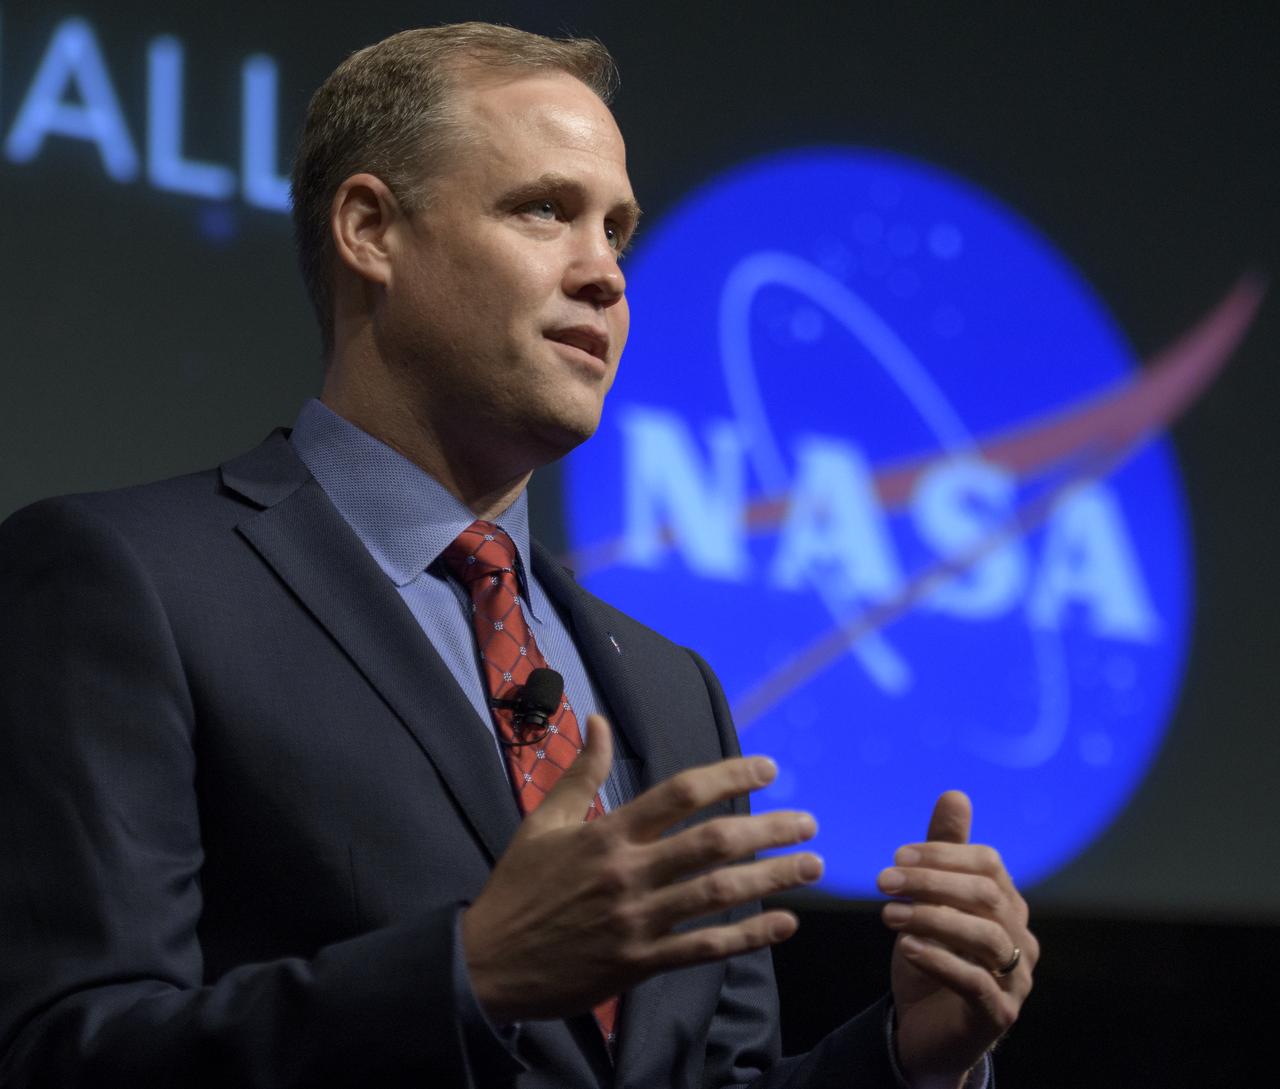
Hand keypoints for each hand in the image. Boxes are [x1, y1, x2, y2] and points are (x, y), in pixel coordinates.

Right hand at [462, 715, 820, 1022]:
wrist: (484, 963)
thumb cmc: (516, 889)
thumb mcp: (542, 823)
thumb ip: (581, 773)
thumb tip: (600, 722)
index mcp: (607, 834)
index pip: (680, 793)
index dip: (730, 774)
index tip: (769, 767)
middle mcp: (627, 873)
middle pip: (713, 842)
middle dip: (769, 829)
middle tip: (809, 823)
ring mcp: (635, 920)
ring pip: (717, 894)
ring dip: (771, 877)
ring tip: (812, 866)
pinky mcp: (637, 964)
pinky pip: (703, 949)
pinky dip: (747, 936)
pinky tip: (783, 923)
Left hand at [878, 791, 1036, 1088]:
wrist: (924, 1029)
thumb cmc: (931, 955)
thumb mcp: (929, 900)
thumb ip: (943, 851)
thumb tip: (955, 793)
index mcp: (1007, 904)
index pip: (987, 863)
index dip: (942, 855)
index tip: (897, 855)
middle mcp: (1020, 937)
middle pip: (985, 895)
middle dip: (931, 882)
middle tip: (883, 880)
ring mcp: (1016, 978)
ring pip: (984, 937)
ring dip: (931, 918)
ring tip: (887, 915)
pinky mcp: (999, 1014)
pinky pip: (976, 982)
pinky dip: (940, 960)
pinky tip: (907, 948)